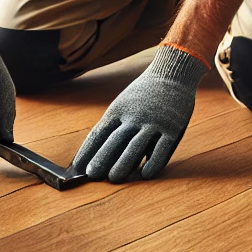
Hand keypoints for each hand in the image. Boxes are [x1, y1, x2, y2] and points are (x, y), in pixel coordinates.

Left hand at [74, 45, 206, 181]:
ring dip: (124, 163)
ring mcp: (154, 122)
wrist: (173, 73)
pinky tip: (145, 175)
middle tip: (92, 175)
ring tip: (113, 178)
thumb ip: (115, 127)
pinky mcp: (173, 128)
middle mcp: (135, 116)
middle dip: (102, 158)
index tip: (78, 166)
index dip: (88, 150)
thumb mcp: (124, 103)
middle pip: (115, 140)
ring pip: (136, 146)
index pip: (99, 132)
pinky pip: (162, 149)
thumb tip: (102, 155)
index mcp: (119, 109)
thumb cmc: (145, 94)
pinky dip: (153, 163)